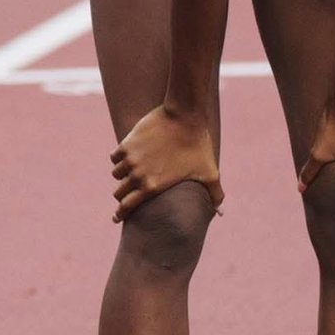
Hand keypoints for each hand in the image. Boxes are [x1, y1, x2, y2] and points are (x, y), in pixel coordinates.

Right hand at [110, 105, 223, 221]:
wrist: (184, 116)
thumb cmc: (198, 146)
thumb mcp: (210, 173)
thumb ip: (215, 195)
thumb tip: (219, 211)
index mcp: (152, 187)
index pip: (126, 208)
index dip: (120, 214)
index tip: (117, 218)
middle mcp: (137, 175)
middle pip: (119, 193)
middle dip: (123, 194)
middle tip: (129, 193)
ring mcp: (130, 159)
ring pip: (117, 174)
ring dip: (123, 175)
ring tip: (132, 172)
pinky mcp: (127, 143)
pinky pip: (115, 157)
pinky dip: (120, 159)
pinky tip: (129, 157)